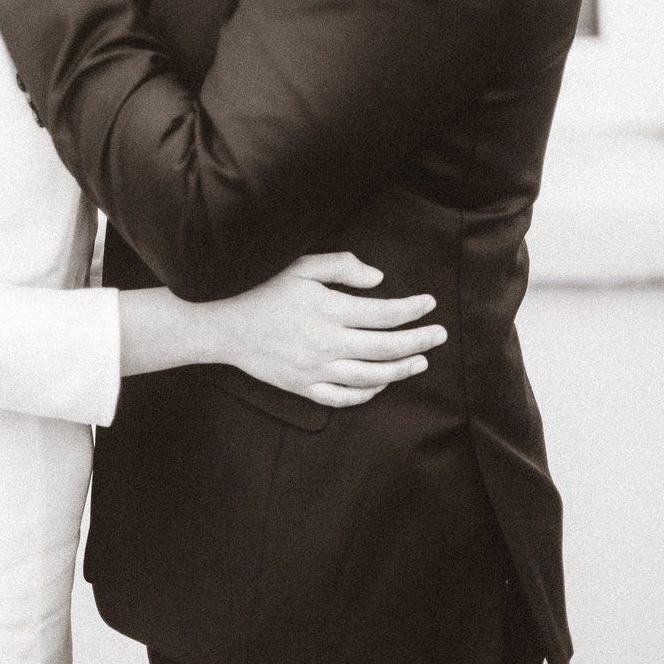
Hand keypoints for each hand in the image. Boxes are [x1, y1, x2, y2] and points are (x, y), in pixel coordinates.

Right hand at [209, 253, 446, 408]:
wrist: (224, 324)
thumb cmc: (262, 289)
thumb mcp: (299, 266)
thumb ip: (341, 267)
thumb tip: (378, 280)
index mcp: (328, 310)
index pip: (383, 313)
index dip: (411, 310)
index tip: (429, 304)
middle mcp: (326, 343)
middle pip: (385, 347)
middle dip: (418, 341)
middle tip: (439, 335)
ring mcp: (316, 370)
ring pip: (371, 376)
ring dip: (401, 369)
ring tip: (421, 361)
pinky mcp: (304, 387)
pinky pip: (344, 398)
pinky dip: (368, 393)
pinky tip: (382, 382)